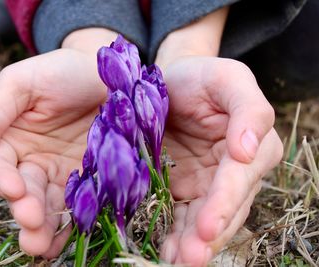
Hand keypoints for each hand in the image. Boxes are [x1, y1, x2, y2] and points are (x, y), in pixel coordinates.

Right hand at [0, 48, 105, 256]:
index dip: (1, 180)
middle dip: (24, 211)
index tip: (13, 188)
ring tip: (43, 246)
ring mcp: (60, 171)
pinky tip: (66, 237)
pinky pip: (76, 202)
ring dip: (44, 226)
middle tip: (31, 226)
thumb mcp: (21, 83)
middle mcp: (32, 160)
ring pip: (46, 204)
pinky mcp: (87, 177)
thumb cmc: (61, 71)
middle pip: (21, 193)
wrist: (108, 72)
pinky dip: (69, 222)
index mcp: (8, 139)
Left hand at [160, 57, 282, 265]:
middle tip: (187, 259)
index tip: (206, 228)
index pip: (239, 181)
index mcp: (252, 148)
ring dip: (190, 244)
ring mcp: (207, 185)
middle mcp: (233, 173)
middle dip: (208, 237)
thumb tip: (249, 150)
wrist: (169, 82)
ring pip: (203, 221)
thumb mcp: (227, 78)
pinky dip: (173, 235)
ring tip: (173, 261)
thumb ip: (248, 109)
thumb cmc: (200, 76)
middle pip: (225, 210)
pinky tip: (163, 250)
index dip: (224, 204)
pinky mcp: (183, 190)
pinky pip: (180, 217)